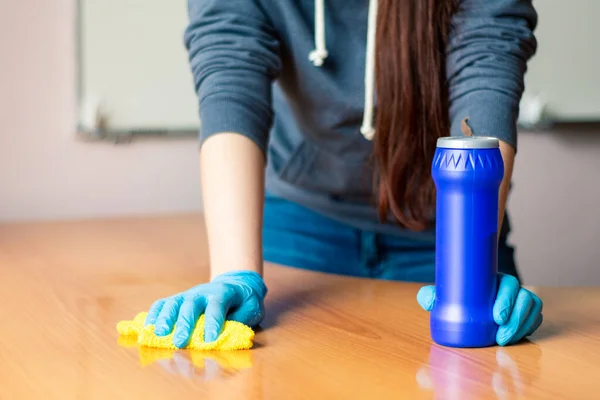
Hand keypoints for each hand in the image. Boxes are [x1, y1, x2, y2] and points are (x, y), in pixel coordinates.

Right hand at [144, 270, 266, 347]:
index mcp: (224, 293)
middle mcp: (203, 292)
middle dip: (185, 324)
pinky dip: (154, 315)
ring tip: (159, 334)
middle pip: (191, 305)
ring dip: (165, 319)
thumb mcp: (252, 308)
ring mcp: (188, 294)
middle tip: (180, 342)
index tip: (210, 340)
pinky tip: (148, 328)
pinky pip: (163, 304)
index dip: (213, 322)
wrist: (236, 283)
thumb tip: (227, 336)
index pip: (217, 306)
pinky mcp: (179, 299)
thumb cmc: (244, 301)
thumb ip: (241, 320)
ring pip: (174, 303)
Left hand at [417, 273, 542, 345]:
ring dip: (521, 327)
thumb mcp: (444, 296)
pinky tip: (517, 338)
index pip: (509, 283)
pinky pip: (535, 319)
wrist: (464, 305)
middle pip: (524, 298)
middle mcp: (510, 288)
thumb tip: (426, 299)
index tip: (496, 316)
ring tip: (504, 341)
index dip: (506, 299)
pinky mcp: (527, 314)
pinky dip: (529, 328)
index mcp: (494, 279)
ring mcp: (521, 300)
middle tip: (500, 335)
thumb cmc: (456, 297)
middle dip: (515, 318)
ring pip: (532, 309)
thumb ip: (432, 296)